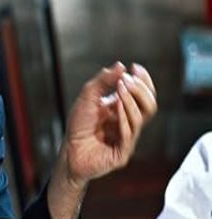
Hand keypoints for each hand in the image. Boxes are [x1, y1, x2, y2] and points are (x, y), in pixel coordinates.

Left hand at [61, 61, 157, 189]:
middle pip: (149, 106)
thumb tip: (120, 65)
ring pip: (140, 118)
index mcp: (124, 110)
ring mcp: (128, 138)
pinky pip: (129, 134)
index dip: (143, 81)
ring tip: (120, 88)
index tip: (135, 67)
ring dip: (130, 100)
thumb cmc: (78, 125)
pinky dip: (124, 118)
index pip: (144, 95)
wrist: (69, 151)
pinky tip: (116, 107)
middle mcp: (129, 123)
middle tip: (127, 79)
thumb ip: (102, 81)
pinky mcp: (122, 153)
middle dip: (140, 90)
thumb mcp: (87, 97)